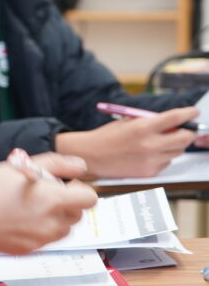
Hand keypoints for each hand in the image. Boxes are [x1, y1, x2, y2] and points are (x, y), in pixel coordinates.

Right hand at [0, 153, 96, 255]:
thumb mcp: (21, 166)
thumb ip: (58, 164)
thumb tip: (80, 166)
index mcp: (52, 200)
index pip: (90, 199)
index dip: (80, 190)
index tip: (65, 185)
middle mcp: (50, 224)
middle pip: (77, 215)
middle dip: (65, 203)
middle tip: (42, 193)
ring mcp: (39, 240)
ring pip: (62, 230)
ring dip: (54, 218)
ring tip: (29, 206)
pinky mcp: (26, 250)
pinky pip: (44, 240)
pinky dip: (38, 229)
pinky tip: (18, 217)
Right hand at [56, 106, 198, 177]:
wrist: (92, 155)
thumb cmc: (108, 136)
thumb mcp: (129, 121)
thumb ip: (151, 121)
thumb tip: (173, 122)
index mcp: (143, 127)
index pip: (176, 118)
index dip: (189, 114)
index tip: (193, 112)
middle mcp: (149, 145)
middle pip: (184, 138)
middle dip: (188, 132)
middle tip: (186, 129)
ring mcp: (150, 160)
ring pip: (177, 152)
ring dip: (174, 145)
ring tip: (161, 142)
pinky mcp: (148, 172)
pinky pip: (166, 163)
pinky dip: (163, 157)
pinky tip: (150, 154)